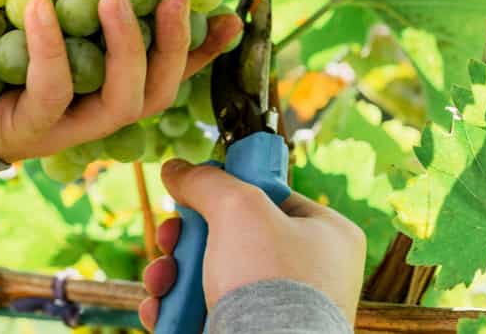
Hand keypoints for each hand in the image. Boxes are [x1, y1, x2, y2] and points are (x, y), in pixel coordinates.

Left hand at [0, 0, 241, 162]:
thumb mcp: (27, 12)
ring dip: (127, 46)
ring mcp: (69, 127)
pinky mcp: (32, 132)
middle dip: (176, 43)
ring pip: (124, 99)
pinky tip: (38, 6)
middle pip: (159, 88)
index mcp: (107, 84)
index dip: (203, 47)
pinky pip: (53, 91)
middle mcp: (99, 110)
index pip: (168, 70)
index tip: (232, 13)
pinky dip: (49, 46)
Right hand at [138, 160, 366, 330]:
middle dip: (185, 238)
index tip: (196, 191)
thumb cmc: (271, 283)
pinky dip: (174, 306)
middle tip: (169, 239)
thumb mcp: (238, 207)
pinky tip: (159, 308)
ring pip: (209, 273)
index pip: (270, 196)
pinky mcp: (249, 333)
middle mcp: (308, 272)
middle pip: (229, 235)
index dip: (227, 192)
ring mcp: (278, 308)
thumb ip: (206, 180)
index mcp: (326, 235)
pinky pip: (203, 308)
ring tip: (160, 281)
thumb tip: (176, 168)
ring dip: (172, 273)